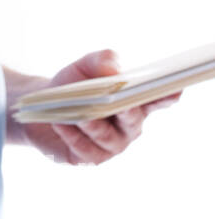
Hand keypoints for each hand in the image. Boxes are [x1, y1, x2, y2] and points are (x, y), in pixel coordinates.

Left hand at [9, 49, 181, 164]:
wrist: (43, 105)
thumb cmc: (73, 84)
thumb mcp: (85, 65)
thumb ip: (103, 61)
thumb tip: (114, 72)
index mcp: (136, 102)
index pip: (159, 100)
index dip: (168, 95)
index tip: (175, 88)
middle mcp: (129, 127)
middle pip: (133, 120)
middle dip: (127, 112)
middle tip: (121, 104)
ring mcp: (111, 145)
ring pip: (107, 138)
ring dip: (94, 126)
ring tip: (80, 116)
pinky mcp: (89, 158)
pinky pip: (85, 150)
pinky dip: (73, 136)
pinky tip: (62, 123)